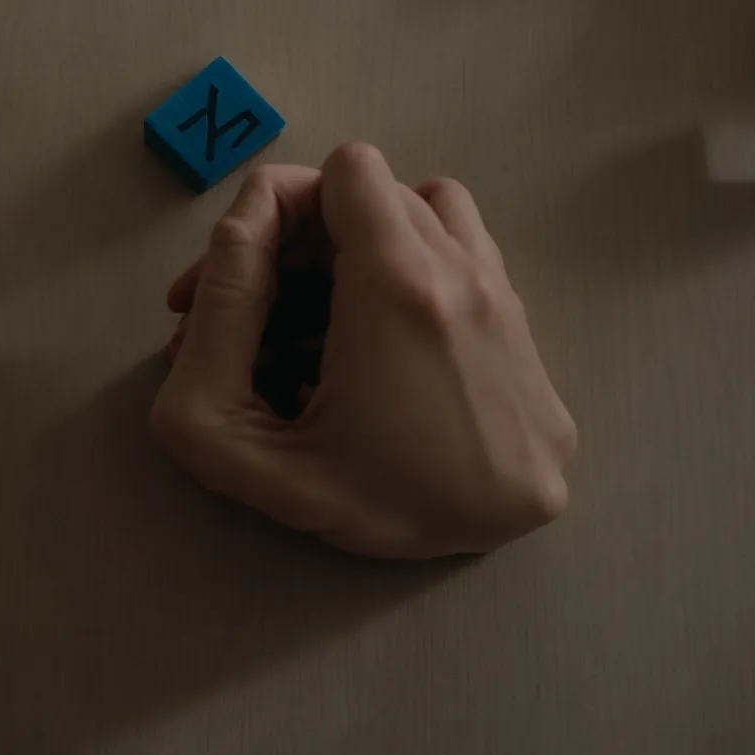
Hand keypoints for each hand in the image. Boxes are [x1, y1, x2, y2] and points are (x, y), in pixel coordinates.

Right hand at [149, 143, 576, 558]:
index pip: (342, 171)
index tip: (239, 276)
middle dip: (305, 240)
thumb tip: (238, 234)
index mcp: (402, 290)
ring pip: (436, 216)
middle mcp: (471, 279)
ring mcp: (514, 308)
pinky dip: (418, 280)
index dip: (276, 208)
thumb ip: (214, 325)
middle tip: (253, 320)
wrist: (483, 582)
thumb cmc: (357, 508)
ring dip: (368, 248)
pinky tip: (382, 352)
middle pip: (380, 193)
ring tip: (323, 325)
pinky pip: (472, 265)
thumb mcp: (232, 442)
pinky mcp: (539, 348)